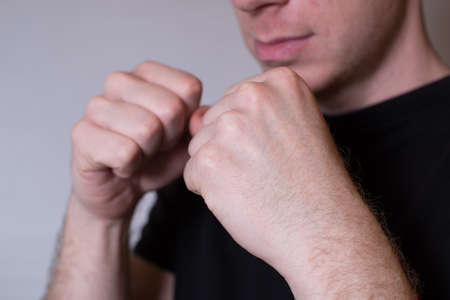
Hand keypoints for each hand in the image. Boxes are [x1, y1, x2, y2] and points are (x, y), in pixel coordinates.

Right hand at [70, 61, 202, 220]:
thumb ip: (200, 121)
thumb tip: (205, 114)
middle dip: (169, 138)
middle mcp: (120, 81)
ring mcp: (96, 105)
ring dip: (148, 153)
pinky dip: (130, 167)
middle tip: (153, 146)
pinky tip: (121, 165)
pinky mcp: (81, 133)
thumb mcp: (187, 138)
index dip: (187, 120)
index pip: (189, 88)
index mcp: (148, 73)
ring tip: (136, 153)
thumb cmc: (153, 158)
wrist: (119, 189)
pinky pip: (125, 151)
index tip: (172, 132)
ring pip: (147, 129)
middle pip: (170, 107)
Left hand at [184, 67, 358, 269]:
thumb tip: (194, 117)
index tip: (275, 150)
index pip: (235, 100)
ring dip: (219, 168)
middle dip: (230, 148)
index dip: (250, 133)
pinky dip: (210, 191)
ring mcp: (230, 126)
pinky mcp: (209, 160)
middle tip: (266, 170)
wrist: (323, 229)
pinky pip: (192, 173)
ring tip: (255, 184)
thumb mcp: (293, 127)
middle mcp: (253, 95)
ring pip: (200, 146)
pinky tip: (242, 197)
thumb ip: (246, 112)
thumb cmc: (312, 184)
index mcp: (280, 82)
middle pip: (214, 120)